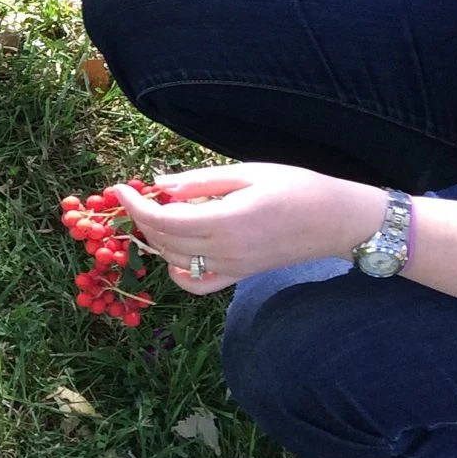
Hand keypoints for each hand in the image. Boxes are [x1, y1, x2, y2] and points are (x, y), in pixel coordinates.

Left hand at [112, 164, 388, 294]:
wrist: (337, 220)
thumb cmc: (297, 187)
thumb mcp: (248, 173)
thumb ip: (200, 181)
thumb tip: (158, 185)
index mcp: (225, 220)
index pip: (162, 219)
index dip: (133, 205)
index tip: (119, 187)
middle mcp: (225, 251)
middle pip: (162, 240)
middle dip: (140, 218)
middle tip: (136, 195)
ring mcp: (231, 268)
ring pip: (174, 261)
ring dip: (155, 239)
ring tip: (157, 213)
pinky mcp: (239, 276)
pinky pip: (197, 284)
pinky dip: (177, 272)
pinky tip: (176, 252)